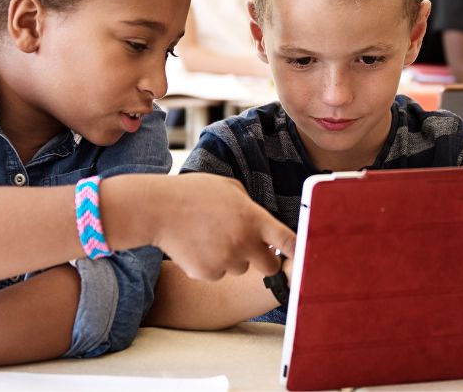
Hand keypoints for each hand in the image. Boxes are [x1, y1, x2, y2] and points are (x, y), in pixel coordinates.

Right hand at [152, 173, 295, 280]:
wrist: (158, 209)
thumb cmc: (193, 193)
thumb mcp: (229, 188)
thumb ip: (250, 207)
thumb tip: (260, 223)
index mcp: (254, 218)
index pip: (288, 240)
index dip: (299, 251)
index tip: (305, 257)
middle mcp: (244, 242)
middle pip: (269, 266)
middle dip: (263, 260)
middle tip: (248, 248)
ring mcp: (226, 260)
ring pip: (239, 268)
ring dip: (231, 259)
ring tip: (209, 237)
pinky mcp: (207, 273)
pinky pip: (217, 274)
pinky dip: (209, 265)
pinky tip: (196, 246)